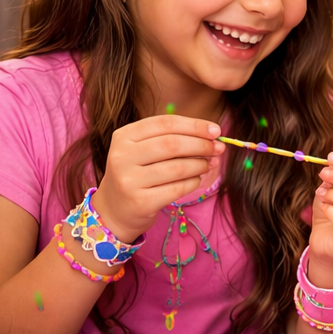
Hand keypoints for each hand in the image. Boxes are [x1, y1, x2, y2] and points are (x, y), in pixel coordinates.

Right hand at [92, 115, 223, 240]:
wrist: (114, 210)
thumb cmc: (137, 174)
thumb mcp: (143, 150)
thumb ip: (171, 139)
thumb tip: (212, 136)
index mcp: (124, 136)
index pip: (165, 123)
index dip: (195, 125)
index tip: (216, 131)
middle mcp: (122, 156)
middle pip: (172, 144)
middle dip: (201, 145)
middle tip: (218, 148)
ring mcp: (129, 180)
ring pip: (177, 167)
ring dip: (200, 165)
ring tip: (210, 164)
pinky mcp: (140, 201)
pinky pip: (177, 188)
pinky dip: (193, 182)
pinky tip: (196, 180)